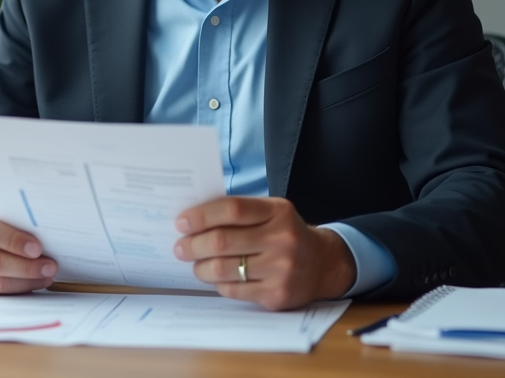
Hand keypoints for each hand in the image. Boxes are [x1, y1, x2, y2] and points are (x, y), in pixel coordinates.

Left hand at [173, 196, 354, 310]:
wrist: (324, 264)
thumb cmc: (286, 233)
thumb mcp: (271, 212)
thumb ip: (239, 212)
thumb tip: (192, 219)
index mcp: (278, 212)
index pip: (232, 209)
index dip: (201, 216)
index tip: (181, 222)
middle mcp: (282, 239)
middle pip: (222, 241)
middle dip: (193, 245)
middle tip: (180, 247)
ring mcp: (281, 270)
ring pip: (223, 269)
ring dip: (200, 267)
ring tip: (195, 264)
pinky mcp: (276, 295)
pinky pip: (233, 290)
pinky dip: (218, 283)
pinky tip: (215, 277)